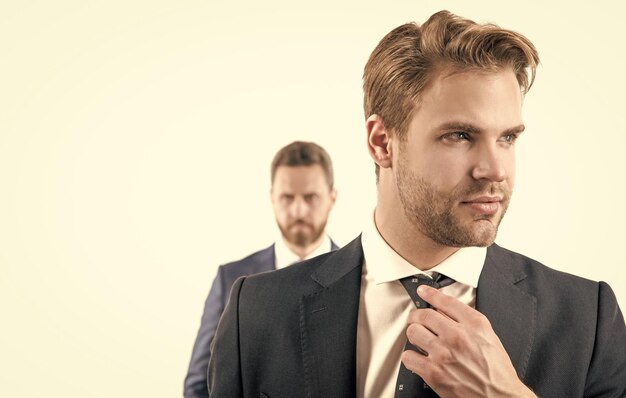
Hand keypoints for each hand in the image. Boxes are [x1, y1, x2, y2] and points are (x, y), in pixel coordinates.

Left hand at [401, 285, 535, 397]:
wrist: (499, 397)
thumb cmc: (496, 371)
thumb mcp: (489, 336)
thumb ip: (468, 320)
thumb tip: (446, 308)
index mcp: (474, 325)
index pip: (445, 301)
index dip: (430, 293)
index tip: (423, 291)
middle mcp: (457, 337)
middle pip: (424, 314)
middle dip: (418, 315)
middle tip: (417, 319)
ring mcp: (443, 354)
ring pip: (413, 332)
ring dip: (414, 334)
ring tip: (420, 338)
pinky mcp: (433, 372)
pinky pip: (409, 356)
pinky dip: (411, 356)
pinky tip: (419, 357)